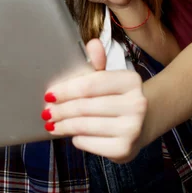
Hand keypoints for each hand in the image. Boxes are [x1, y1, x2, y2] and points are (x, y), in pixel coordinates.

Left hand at [42, 39, 146, 162]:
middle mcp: (136, 104)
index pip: (90, 85)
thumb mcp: (110, 77)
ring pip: (85, 126)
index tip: (50, 94)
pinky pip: (90, 143)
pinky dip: (77, 139)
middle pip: (85, 106)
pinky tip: (72, 135)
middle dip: (61, 110)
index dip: (66, 90)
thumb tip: (93, 43)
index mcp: (131, 81)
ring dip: (64, 125)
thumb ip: (98, 62)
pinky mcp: (124, 149)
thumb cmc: (119, 97)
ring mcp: (132, 128)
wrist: (144, 122)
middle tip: (46, 112)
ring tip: (52, 124)